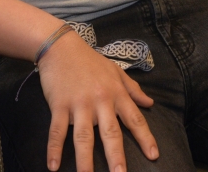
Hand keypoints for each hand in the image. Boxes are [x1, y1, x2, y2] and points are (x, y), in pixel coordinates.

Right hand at [37, 31, 158, 171]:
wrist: (61, 47)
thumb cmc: (90, 60)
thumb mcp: (115, 71)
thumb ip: (133, 89)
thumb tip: (150, 103)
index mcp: (116, 93)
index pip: (134, 118)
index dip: (145, 138)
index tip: (154, 156)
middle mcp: (100, 101)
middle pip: (110, 133)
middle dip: (116, 156)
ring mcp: (79, 104)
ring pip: (84, 137)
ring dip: (85, 160)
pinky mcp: (59, 105)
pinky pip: (57, 130)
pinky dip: (54, 148)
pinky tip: (53, 165)